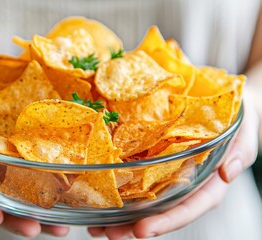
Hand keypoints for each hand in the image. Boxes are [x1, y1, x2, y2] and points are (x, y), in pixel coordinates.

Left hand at [88, 96, 259, 239]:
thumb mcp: (244, 133)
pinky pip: (140, 177)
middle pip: (161, 210)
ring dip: (122, 215)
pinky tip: (101, 200)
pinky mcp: (158, 160)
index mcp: (209, 183)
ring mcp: (170, 174)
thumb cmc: (237, 119)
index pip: (189, 207)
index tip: (142, 231)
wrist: (228, 105)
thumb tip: (226, 173)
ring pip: (147, 200)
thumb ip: (240, 152)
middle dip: (134, 225)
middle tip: (108, 234)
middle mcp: (186, 183)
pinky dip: (121, 191)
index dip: (166, 221)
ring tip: (96, 226)